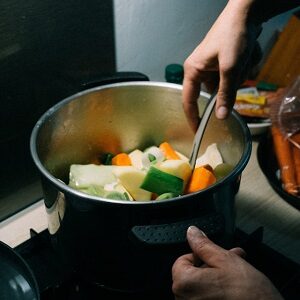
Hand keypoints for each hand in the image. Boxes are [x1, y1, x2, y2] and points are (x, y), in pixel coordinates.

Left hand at [172, 226, 283, 299]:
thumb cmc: (248, 295)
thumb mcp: (225, 260)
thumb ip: (204, 245)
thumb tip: (192, 232)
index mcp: (184, 284)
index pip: (181, 261)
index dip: (200, 255)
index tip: (215, 256)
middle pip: (192, 274)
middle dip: (212, 264)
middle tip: (231, 260)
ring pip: (202, 286)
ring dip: (217, 276)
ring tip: (237, 272)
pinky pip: (207, 298)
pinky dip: (218, 291)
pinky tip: (235, 286)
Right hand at [182, 0, 260, 131]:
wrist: (246, 14)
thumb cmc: (232, 36)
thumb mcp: (230, 68)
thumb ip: (225, 94)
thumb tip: (221, 117)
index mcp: (192, 71)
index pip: (188, 101)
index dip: (193, 118)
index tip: (198, 131)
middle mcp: (198, 71)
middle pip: (212, 94)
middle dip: (228, 88)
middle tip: (237, 72)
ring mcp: (210, 68)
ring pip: (224, 87)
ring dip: (237, 78)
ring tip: (242, 59)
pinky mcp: (221, 65)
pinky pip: (231, 78)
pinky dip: (241, 72)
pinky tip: (244, 57)